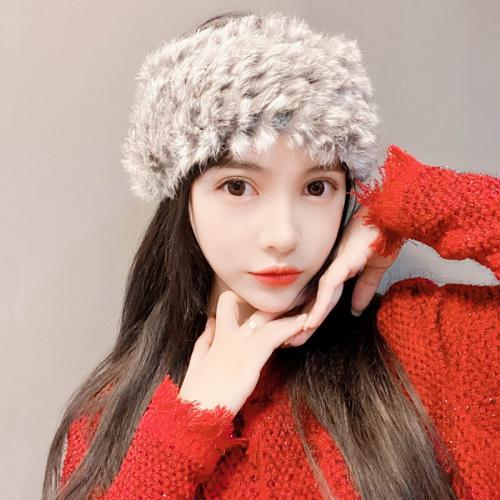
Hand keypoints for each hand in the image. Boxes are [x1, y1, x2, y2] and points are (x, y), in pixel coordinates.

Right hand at [178, 290, 307, 413]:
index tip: (261, 308)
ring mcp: (240, 348)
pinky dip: (290, 329)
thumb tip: (209, 321)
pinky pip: (273, 337)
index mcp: (218, 337)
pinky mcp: (250, 361)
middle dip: (277, 307)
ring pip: (270, 323)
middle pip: (257, 311)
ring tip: (308, 314)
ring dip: (291, 318)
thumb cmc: (196, 394)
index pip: (227, 304)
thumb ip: (204, 340)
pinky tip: (302, 325)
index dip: (244, 301)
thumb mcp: (195, 361)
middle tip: (297, 304)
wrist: (194, 415)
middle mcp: (231, 337)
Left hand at [282, 204, 398, 347]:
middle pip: (313, 302)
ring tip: (292, 339)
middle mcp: (331, 269)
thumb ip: (364, 288)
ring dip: (305, 321)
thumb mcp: (374, 268)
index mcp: (336, 271)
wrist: (391, 213)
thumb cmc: (382, 234)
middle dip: (300, 323)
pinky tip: (310, 322)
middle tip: (285, 343)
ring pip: (317, 299)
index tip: (298, 335)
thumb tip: (357, 309)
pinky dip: (320, 305)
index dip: (309, 317)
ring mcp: (336, 266)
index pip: (319, 299)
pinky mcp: (344, 263)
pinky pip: (329, 288)